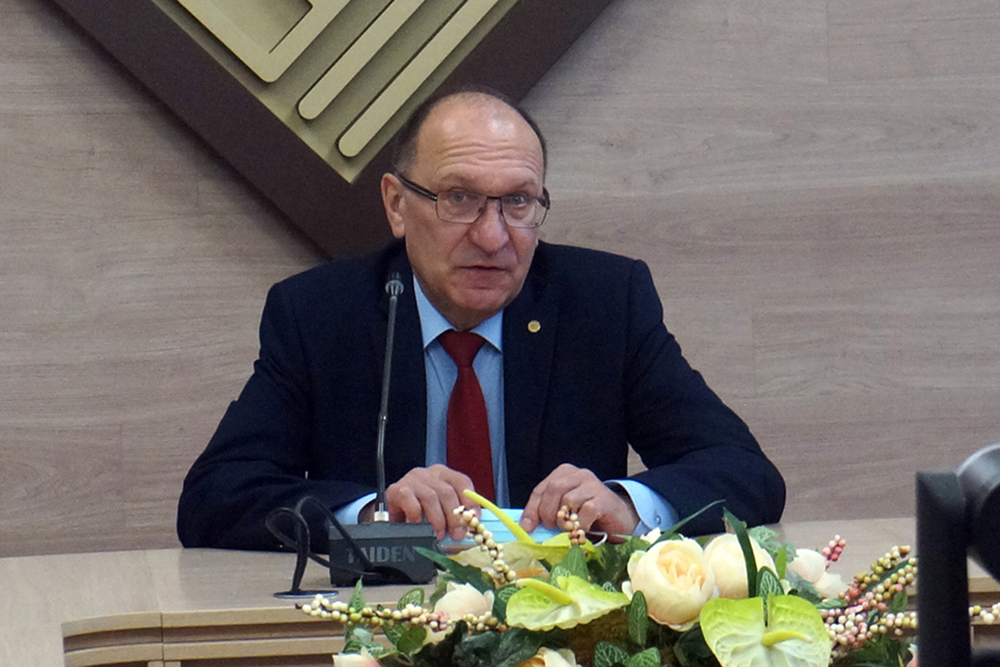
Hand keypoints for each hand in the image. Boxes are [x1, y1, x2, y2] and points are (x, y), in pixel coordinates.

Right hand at [381, 464, 479, 540]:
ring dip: (437, 520)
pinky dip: (418, 519)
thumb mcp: (440, 507)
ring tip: (439, 535)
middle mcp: (428, 474)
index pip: (462, 482)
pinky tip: (420, 527)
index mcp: (443, 474)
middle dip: (454, 517)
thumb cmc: (420, 510)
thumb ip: (455, 513)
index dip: (470, 501)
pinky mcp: (397, 490)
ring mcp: (412, 480)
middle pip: (447, 492)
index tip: (474, 519)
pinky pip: (412, 504)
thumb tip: (470, 527)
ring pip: (431, 498)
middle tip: (457, 534)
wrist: (392, 509)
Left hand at [519, 464, 639, 536]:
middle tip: (551, 528)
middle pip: (554, 489)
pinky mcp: (604, 499)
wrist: (618, 518)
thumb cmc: (587, 514)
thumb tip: (527, 526)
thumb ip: (547, 512)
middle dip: (547, 512)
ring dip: (564, 520)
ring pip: (569, 500)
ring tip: (568, 529)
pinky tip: (582, 531)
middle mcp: (579, 475)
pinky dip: (580, 525)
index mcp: (565, 473)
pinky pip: (586, 512)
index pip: (541, 488)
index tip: (527, 527)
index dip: (532, 509)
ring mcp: (593, 485)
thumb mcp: (564, 509)